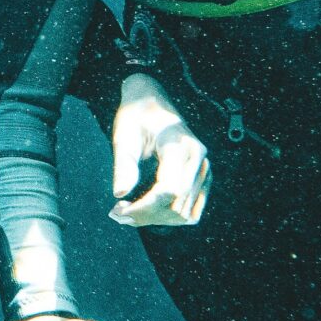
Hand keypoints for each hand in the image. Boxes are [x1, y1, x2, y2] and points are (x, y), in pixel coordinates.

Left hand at [109, 72, 208, 227]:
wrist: (151, 101)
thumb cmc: (136, 115)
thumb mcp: (123, 136)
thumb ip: (123, 165)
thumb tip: (120, 193)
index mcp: (179, 144)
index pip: (168, 190)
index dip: (144, 207)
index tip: (118, 210)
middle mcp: (197, 158)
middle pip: (176, 205)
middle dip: (145, 216)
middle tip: (117, 213)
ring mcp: (203, 169)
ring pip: (184, 213)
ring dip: (155, 219)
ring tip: (127, 212)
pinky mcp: (202, 178)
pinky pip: (191, 210)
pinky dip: (168, 217)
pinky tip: (146, 211)